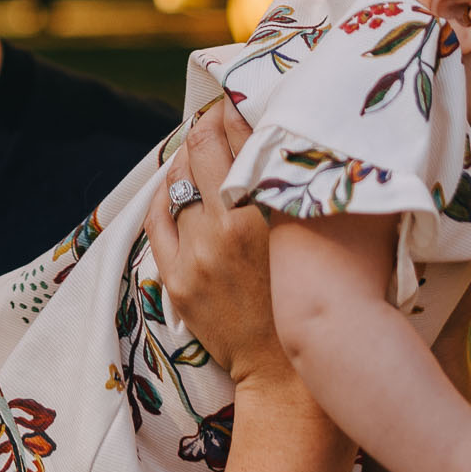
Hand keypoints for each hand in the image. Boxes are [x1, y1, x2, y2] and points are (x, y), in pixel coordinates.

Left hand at [146, 100, 294, 392]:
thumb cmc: (312, 298)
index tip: (236, 97)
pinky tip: (173, 182)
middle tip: (216, 115)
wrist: (286, 374)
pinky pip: (157, 220)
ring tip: (198, 147)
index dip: (233, 110)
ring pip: (176, 181)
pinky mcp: (176, 280)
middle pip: (201, 150)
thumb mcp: (313, 236)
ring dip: (186, 158)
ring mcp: (195, 256)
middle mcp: (225, 230)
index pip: (239, 139)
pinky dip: (164, 193)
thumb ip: (300, 187)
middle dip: (206, 125)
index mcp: (266, 214)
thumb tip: (293, 138)